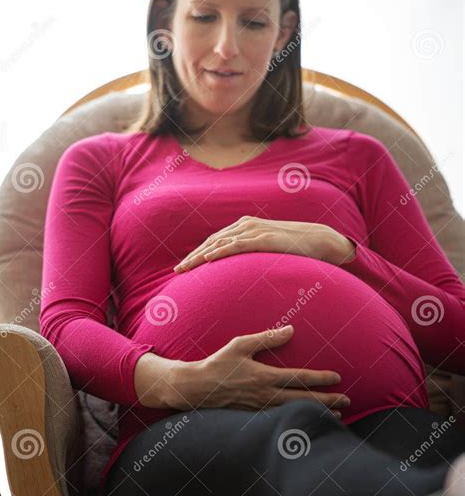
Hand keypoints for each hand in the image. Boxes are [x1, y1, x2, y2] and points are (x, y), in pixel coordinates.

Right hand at [163, 325, 350, 415]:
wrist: (197, 388)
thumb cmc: (218, 363)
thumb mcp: (240, 344)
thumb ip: (267, 337)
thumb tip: (291, 330)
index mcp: (264, 377)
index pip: (299, 378)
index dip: (320, 378)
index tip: (337, 377)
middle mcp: (266, 395)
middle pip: (303, 400)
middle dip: (327, 401)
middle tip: (347, 401)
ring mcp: (261, 408)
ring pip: (296, 413)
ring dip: (317, 413)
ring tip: (337, 415)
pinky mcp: (255, 416)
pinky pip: (283, 419)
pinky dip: (299, 420)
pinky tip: (308, 420)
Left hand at [173, 215, 355, 271]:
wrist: (318, 240)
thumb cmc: (294, 248)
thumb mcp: (269, 249)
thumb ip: (255, 253)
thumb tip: (244, 269)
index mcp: (245, 227)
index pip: (215, 241)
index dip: (198, 253)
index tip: (185, 266)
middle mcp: (245, 225)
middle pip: (212, 241)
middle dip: (193, 256)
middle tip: (178, 270)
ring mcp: (253, 230)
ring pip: (219, 243)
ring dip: (199, 256)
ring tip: (185, 268)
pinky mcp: (262, 238)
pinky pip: (235, 245)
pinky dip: (218, 252)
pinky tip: (206, 260)